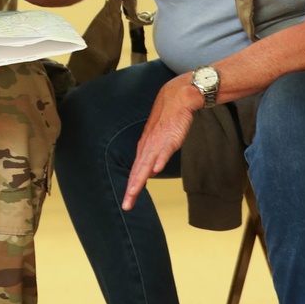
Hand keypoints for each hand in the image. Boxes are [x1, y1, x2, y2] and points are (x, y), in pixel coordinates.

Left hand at [122, 79, 198, 210]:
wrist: (177, 98)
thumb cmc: (168, 120)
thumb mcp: (159, 141)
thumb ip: (154, 155)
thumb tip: (151, 171)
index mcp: (145, 149)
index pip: (136, 172)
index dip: (131, 189)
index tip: (127, 204)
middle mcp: (148, 147)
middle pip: (138, 172)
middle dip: (132, 189)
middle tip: (127, 205)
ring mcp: (158, 142)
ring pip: (147, 164)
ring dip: (140, 179)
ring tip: (134, 192)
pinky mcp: (171, 137)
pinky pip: (164, 151)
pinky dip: (159, 160)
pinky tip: (155, 170)